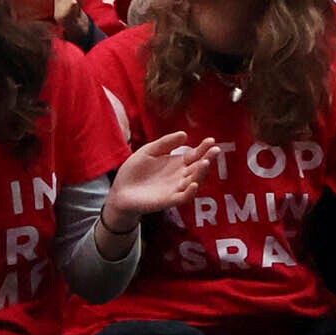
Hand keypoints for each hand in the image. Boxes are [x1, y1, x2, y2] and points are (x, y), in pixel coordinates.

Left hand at [103, 130, 217, 219]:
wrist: (120, 190)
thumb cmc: (135, 171)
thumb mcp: (149, 151)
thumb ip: (165, 143)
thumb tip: (185, 134)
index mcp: (177, 163)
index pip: (194, 155)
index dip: (203, 148)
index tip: (211, 140)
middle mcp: (180, 176)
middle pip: (198, 167)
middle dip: (208, 159)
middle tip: (215, 150)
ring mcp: (176, 189)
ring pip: (194, 181)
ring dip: (201, 173)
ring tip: (205, 162)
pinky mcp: (169, 200)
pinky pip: (184, 197)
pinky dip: (190, 192)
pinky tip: (194, 184)